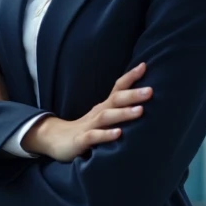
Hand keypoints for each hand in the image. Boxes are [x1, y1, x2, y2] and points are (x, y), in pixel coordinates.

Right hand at [25, 62, 151, 161]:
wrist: (55, 140)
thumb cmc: (86, 129)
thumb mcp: (103, 118)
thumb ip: (119, 112)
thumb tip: (146, 105)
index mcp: (104, 107)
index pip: (118, 88)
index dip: (130, 77)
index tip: (144, 66)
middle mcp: (97, 113)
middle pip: (115, 100)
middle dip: (133, 95)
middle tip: (150, 90)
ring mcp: (89, 126)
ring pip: (106, 117)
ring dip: (123, 113)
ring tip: (140, 111)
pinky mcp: (81, 140)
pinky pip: (94, 137)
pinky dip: (106, 135)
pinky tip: (119, 134)